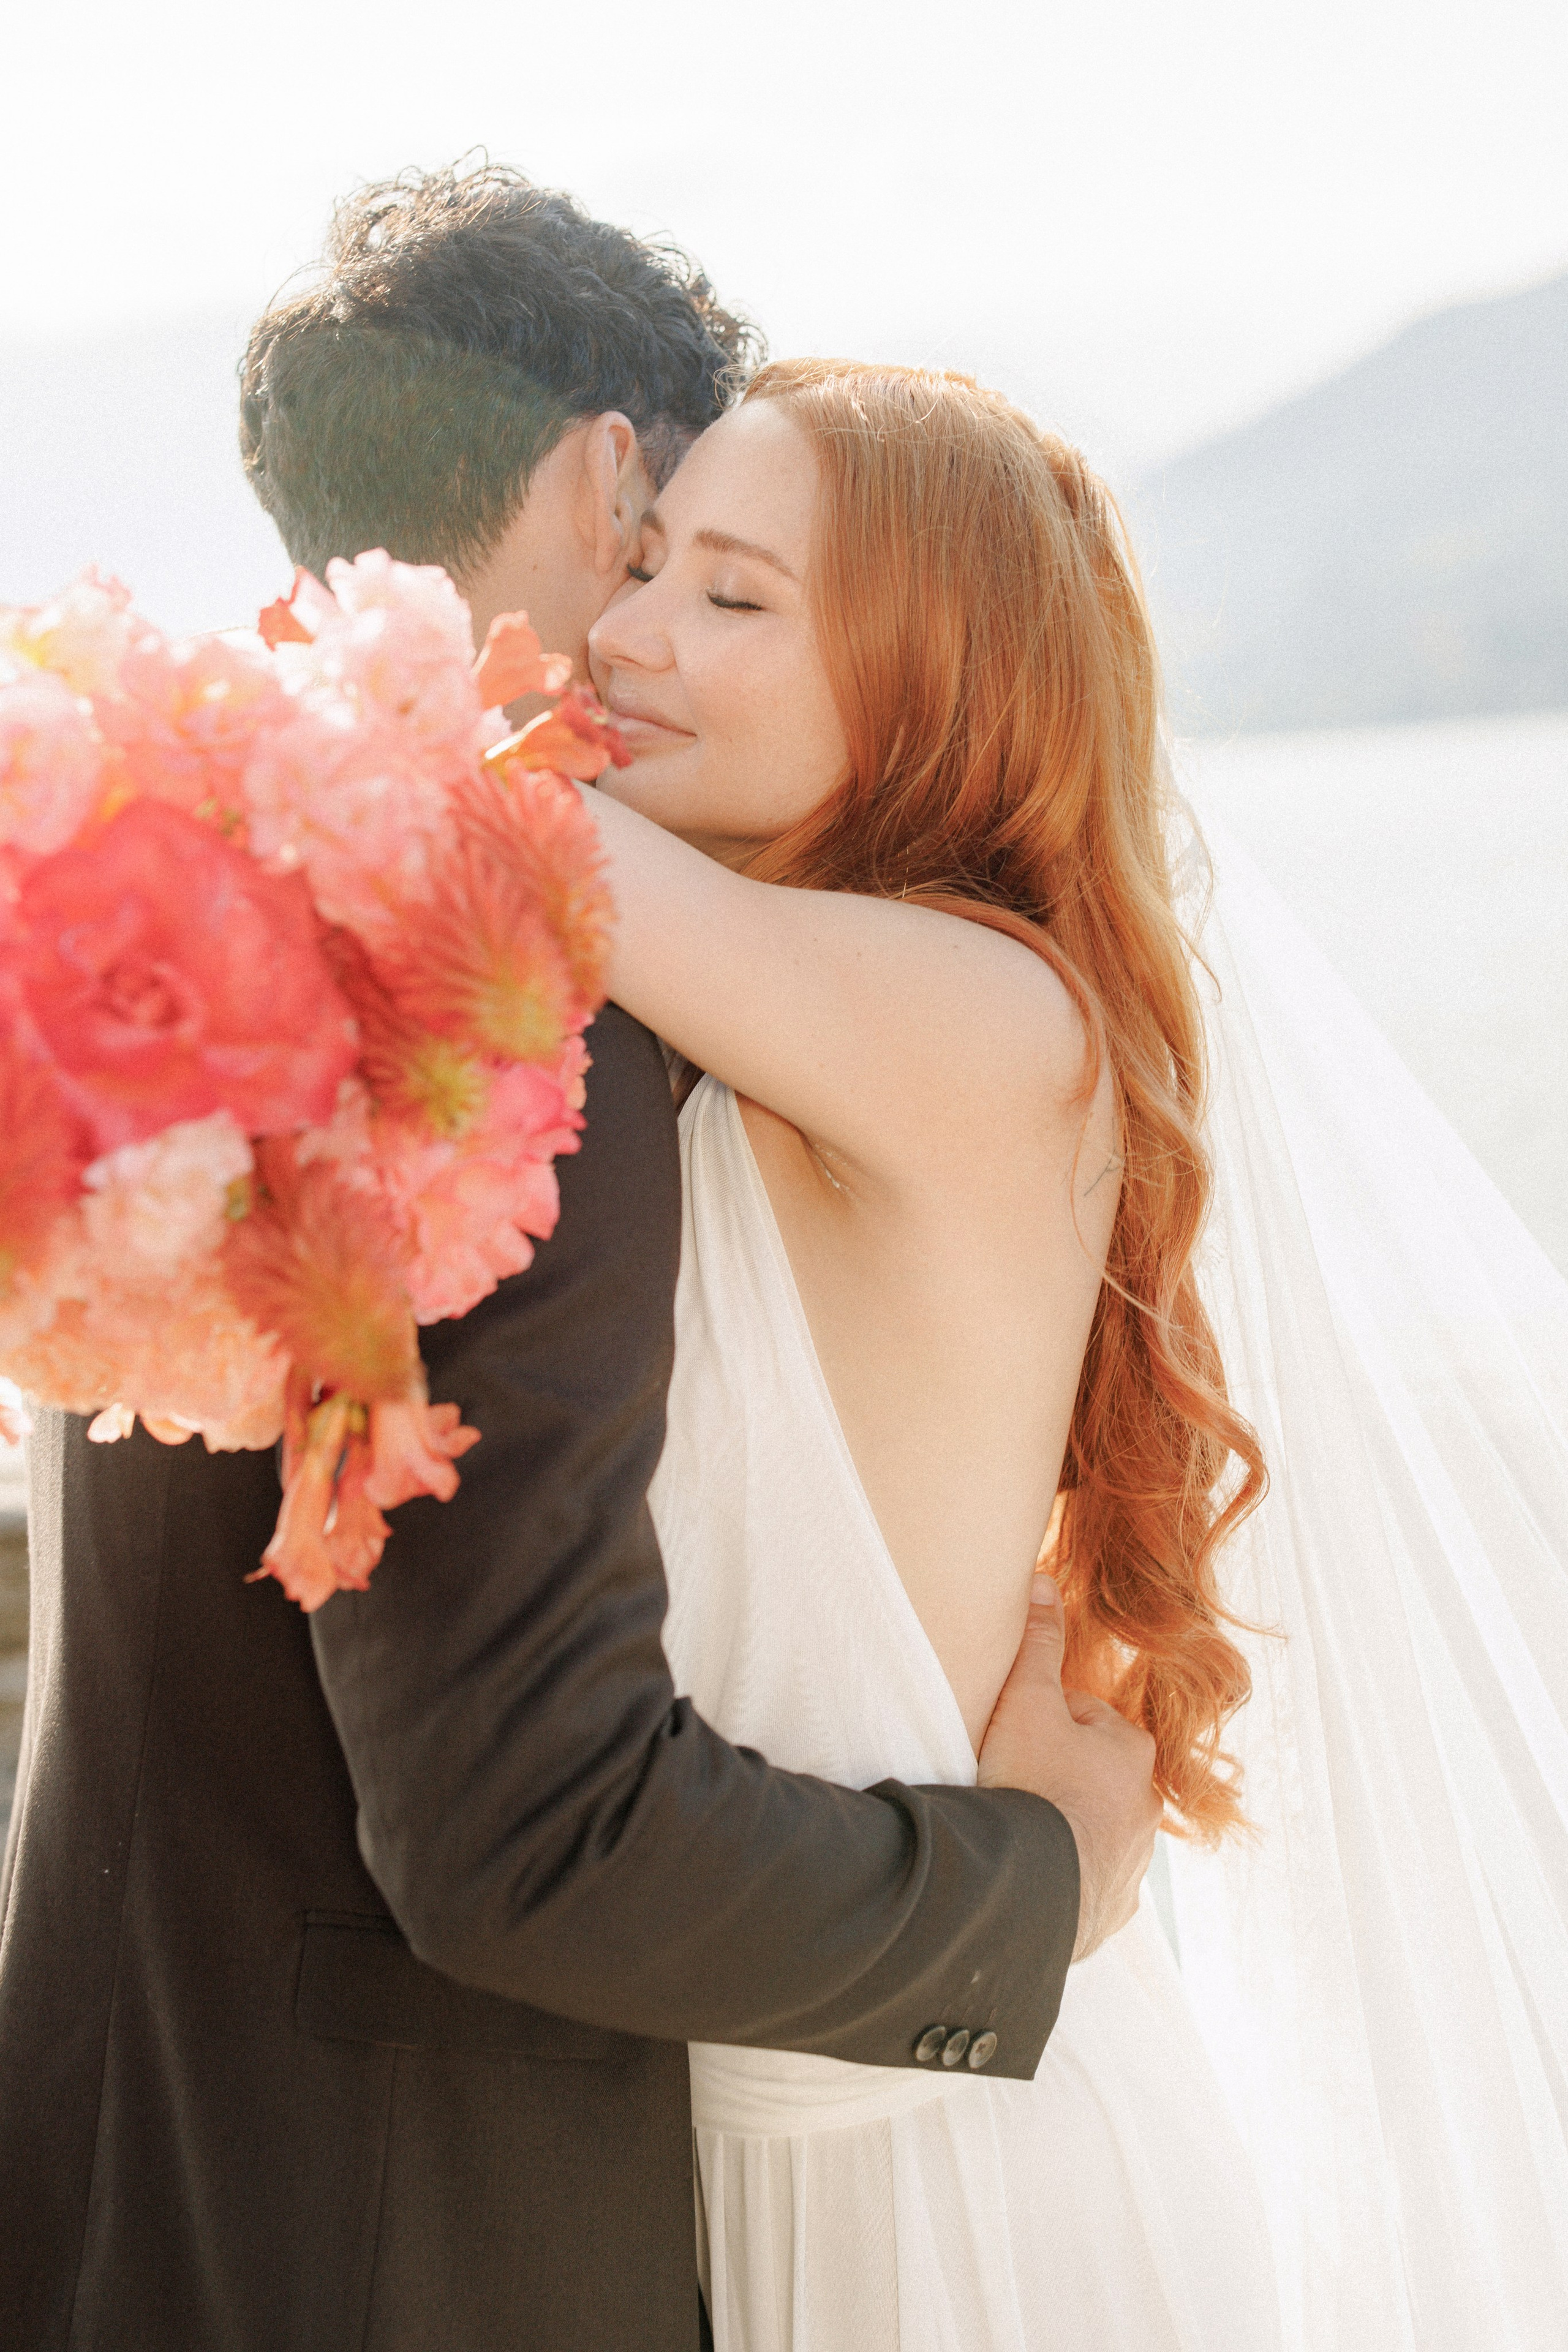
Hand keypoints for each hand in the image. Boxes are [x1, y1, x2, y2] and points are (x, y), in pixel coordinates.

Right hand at [977, 1574, 1161, 1959]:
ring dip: (1056, 1827)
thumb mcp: (1026, 1699)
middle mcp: (1144, 1810)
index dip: (1038, 1720)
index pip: (1081, 1717)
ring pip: (1087, 1830)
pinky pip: (1081, 1885)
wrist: (1025, 1889)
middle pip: (1088, 1774)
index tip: (1005, 1737)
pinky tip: (1025, 1875)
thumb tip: (1043, 1580)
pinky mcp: (1108, 1914)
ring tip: (1009, 1830)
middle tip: (1002, 1781)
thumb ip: (1038, 1641)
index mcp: (1132, 1753)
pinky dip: (1058, 1879)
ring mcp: (1130, 1866)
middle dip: (1052, 1774)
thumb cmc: (1029, 1784)